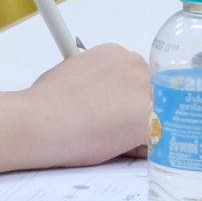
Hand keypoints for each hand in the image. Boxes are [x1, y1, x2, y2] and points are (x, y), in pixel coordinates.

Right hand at [20, 43, 151, 166]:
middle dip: (137, 112)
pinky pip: (157, 138)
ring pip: (158, 115)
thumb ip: (96, 81)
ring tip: (107, 137)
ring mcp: (145, 90)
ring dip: (140, 129)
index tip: (115, 111)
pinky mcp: (150, 117)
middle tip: (110, 127)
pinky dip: (141, 148)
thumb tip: (100, 96)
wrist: (43, 121)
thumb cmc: (47, 103)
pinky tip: (115, 146)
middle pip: (152, 93)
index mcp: (114, 53)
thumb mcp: (71, 74)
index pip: (135, 77)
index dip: (126, 98)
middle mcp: (134, 65)